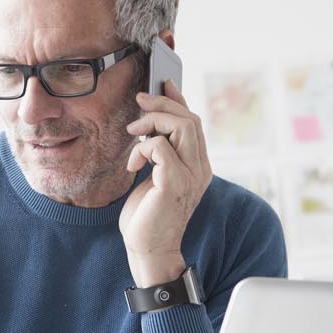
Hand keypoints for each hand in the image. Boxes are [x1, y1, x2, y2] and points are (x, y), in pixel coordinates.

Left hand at [119, 80, 212, 286]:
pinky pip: (160, 147)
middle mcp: (199, 169)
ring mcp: (190, 176)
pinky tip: (133, 163)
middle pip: (190, 119)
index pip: (195, 123)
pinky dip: (143, 148)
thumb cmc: (148, 215)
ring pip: (182, 127)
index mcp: (198, 166)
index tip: (163, 83)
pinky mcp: (173, 183)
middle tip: (139, 102)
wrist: (149, 249)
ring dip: (153, 121)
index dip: (179, 99)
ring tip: (133, 133)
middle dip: (162, 104)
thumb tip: (150, 126)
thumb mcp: (155, 176)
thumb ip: (159, 153)